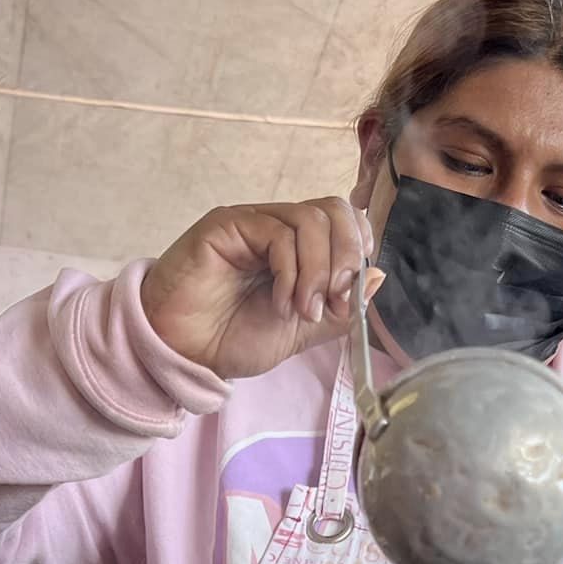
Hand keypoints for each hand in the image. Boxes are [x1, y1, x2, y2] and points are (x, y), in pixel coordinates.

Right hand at [141, 198, 381, 380]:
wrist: (184, 353)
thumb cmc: (232, 338)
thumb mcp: (304, 331)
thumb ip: (341, 307)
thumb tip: (378, 275)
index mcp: (299, 247)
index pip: (345, 219)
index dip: (359, 248)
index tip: (350, 293)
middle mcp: (277, 226)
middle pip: (334, 210)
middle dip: (346, 256)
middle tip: (334, 300)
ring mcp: (252, 222)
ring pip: (309, 220)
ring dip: (318, 271)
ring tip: (302, 310)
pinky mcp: (226, 224)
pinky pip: (276, 233)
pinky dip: (291, 272)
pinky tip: (281, 304)